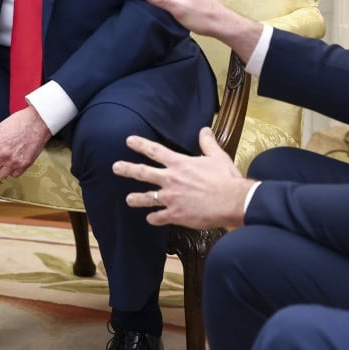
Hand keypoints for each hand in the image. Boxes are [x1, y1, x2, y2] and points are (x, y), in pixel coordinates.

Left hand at [0, 105, 51, 179]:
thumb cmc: (17, 123)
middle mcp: (2, 154)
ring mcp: (13, 161)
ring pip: (0, 176)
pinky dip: (12, 171)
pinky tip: (14, 162)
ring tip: (5, 160)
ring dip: (0, 170)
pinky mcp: (24, 165)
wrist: (37, 122)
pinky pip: (13, 175)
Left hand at [112, 128, 254, 228]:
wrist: (233, 201)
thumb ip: (207, 143)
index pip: (155, 151)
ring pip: (148, 197)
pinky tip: (150, 219)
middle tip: (116, 167)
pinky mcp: (176, 214)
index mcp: (180, 164)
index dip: (140, 145)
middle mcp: (171, 179)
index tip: (128, 141)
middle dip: (127, 169)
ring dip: (136, 198)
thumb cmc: (226, 178)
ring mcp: (172, 198)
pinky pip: (160, 217)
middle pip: (143, 173)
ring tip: (128, 199)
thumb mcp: (217, 156)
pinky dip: (154, 218)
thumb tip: (204, 130)